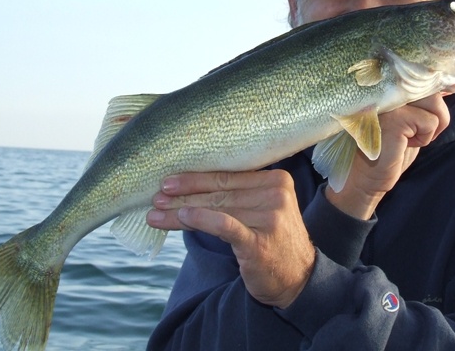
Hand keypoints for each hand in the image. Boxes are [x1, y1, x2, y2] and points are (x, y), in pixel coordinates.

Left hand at [147, 170, 314, 308]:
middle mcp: (276, 194)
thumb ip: (237, 196)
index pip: (228, 175)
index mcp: (277, 180)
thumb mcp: (262, 210)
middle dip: (184, 194)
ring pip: (217, 209)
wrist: (297, 279)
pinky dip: (201, 220)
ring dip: (182, 210)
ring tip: (157, 213)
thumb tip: (189, 188)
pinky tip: (181, 217)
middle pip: (220, 191)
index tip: (170, 181)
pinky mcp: (259, 243)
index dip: (196, 177)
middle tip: (157, 196)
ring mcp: (269, 218)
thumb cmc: (272, 241)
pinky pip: (225, 226)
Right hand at [326, 94, 449, 219]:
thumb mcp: (408, 118)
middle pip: (432, 86)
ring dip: (430, 126)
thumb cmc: (389, 147)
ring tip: (409, 137)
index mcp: (386, 84)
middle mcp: (384, 87)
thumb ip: (421, 99)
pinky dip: (424, 138)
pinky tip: (403, 144)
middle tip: (416, 132)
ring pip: (435, 103)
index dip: (433, 91)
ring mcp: (388, 101)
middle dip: (436, 114)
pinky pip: (430, 122)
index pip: (422, 74)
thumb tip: (449, 84)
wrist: (366, 176)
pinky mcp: (395, 118)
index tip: (423, 113)